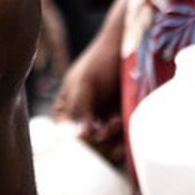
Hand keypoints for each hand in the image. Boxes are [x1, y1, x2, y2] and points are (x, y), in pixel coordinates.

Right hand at [53, 40, 124, 164]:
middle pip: (87, 146)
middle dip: (98, 140)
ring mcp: (103, 123)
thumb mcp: (84, 82)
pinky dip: (123, 141)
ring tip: (118, 122)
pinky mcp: (121, 124)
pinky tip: (125, 129)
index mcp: (65, 111)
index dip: (80, 141)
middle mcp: (83, 121)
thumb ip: (79, 107)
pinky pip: (120, 141)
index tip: (93, 133)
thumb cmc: (100, 60)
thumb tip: (80, 135)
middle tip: (107, 126)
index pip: (67, 137)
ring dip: (112, 141)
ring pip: (105, 147)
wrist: (128, 48)